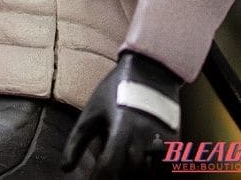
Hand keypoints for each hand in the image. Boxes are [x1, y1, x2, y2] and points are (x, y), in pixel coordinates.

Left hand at [61, 52, 181, 178]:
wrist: (150, 71)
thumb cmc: (114, 90)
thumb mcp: (92, 111)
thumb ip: (77, 140)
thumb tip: (64, 168)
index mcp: (122, 127)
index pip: (110, 166)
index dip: (100, 179)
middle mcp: (145, 136)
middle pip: (130, 175)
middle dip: (118, 178)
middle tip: (108, 173)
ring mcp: (163, 141)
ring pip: (149, 176)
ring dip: (135, 176)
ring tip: (123, 168)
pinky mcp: (175, 144)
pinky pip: (164, 171)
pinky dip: (151, 174)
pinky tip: (139, 168)